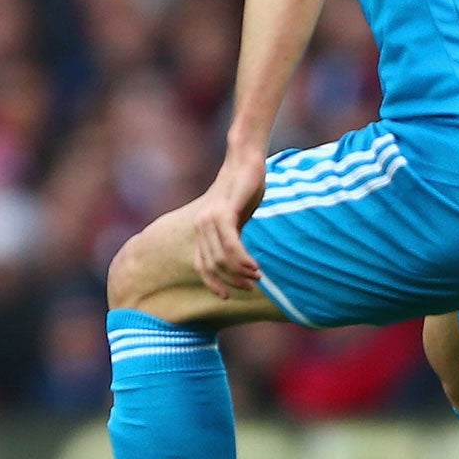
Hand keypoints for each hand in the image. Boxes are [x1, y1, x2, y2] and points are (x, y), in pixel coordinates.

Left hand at [189, 149, 267, 298]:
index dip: (213, 284)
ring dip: (240, 272)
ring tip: (257, 276)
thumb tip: (239, 261)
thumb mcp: (236, 218)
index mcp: (202, 230)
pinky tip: (254, 267)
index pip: (202, 266)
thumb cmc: (244, 190)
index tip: (227, 296)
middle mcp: (201, 225)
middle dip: (232, 281)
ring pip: (222, 259)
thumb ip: (232, 237)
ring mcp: (210, 219)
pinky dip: (243, 260)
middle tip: (252, 286)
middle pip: (213, 266)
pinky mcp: (224, 212)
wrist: (246, 162)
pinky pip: (231, 245)